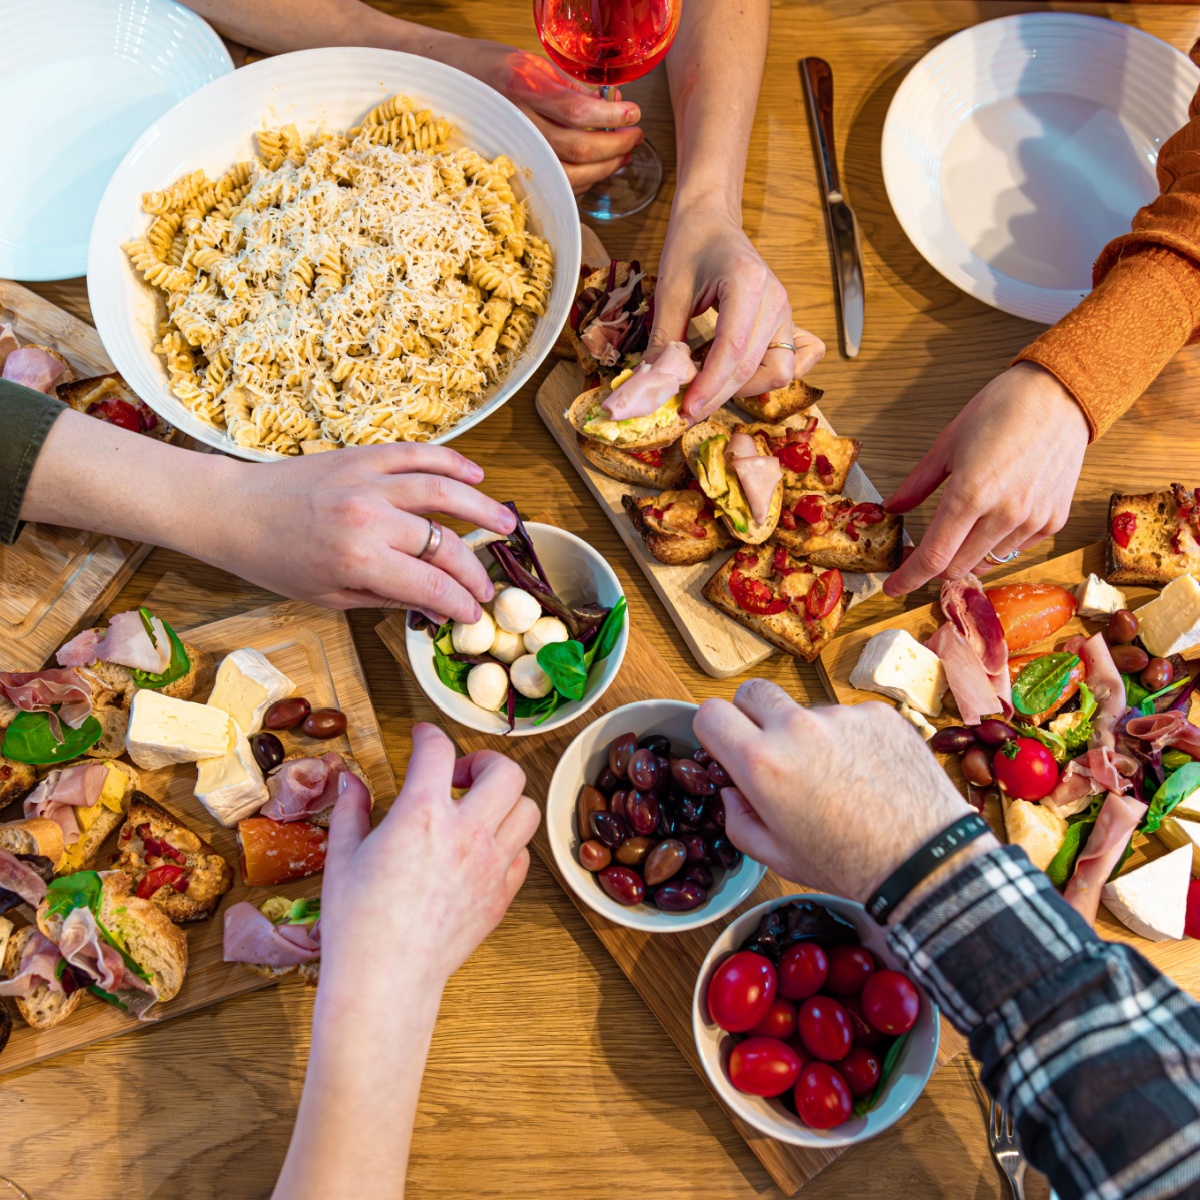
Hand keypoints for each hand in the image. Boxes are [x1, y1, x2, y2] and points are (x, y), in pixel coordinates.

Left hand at [217, 443, 515, 621]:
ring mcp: (368, 481)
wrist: (234, 510)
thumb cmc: (275, 561)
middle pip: (445, 543)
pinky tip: (475, 476)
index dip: (460, 603)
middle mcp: (370, 518)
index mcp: (359, 560)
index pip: (432, 585)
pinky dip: (451, 463)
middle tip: (486, 586)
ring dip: (483, 508)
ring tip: (507, 525)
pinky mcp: (363, 455)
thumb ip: (390, 598)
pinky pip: (419, 454)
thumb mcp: (331, 596)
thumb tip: (437, 607)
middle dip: (473, 570)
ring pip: (445, 491)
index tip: (473, 614)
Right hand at [319, 724, 539, 1007]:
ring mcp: (491, 865)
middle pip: (506, 771)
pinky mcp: (502, 895)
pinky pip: (523, 854)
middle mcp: (466, 833)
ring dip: (504, 801)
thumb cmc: (356, 923)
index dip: (429, 734)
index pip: (438, 749)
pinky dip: (508, 843)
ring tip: (475, 811)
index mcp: (422, 814)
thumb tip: (349, 779)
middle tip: (459, 776)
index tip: (421, 738)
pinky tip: (480, 851)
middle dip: (484, 762)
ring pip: (527, 810)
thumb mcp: (342, 856)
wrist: (385, 982)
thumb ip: (351, 808)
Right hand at [438, 38, 643, 192]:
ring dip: (604, 169)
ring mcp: (514, 150)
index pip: (575, 110)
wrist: (444, 86)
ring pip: (569, 175)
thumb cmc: (486, 69)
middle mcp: (517, 122)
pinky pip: (556, 184)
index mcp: (521, 86)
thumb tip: (606, 102)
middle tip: (635, 136)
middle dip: (615, 146)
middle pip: (577, 148)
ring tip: (622, 155)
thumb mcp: (527, 61)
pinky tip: (597, 169)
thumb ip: (566, 84)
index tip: (633, 113)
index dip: (610, 116)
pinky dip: (584, 180)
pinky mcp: (514, 170)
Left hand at [647, 201, 824, 422]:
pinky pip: (786, 364)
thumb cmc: (690, 244)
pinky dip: (760, 378)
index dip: (709, 386)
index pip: (733, 350)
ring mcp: (785, 312)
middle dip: (719, 395)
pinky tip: (729, 376)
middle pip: (755, 368)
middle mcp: (776, 299)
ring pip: (776, 372)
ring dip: (741, 390)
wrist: (712, 218)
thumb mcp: (669, 291)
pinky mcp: (785, 323)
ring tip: (705, 386)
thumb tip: (653, 387)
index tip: (685, 409)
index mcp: (748, 283)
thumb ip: (664, 341)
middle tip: (686, 408)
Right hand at [694, 680, 970, 901]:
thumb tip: (732, 792)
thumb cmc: (849, 866)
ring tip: (837, 776)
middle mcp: (796, 728)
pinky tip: (868, 772)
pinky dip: (850, 737)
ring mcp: (840, 716)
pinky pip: (848, 716)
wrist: (926, 862)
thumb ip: (738, 820)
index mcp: (761, 763)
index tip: (728, 748)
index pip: (711, 713)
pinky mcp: (878, 714)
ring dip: (808, 733)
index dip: (714, 731)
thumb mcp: (776, 857)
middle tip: (773, 751)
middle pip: (752, 693)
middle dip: (753, 717)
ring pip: (804, 709)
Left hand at [883, 363, 1089, 595]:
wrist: (1059, 396)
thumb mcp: (947, 444)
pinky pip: (1014, 550)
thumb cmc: (1001, 411)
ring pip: (985, 563)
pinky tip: (992, 518)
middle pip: (956, 568)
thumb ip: (916, 484)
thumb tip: (892, 509)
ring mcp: (1032, 521)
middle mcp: (1004, 515)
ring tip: (960, 527)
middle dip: (932, 566)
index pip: (934, 556)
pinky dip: (994, 544)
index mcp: (971, 494)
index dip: (908, 578)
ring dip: (964, 555)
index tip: (892, 586)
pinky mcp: (1053, 522)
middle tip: (920, 551)